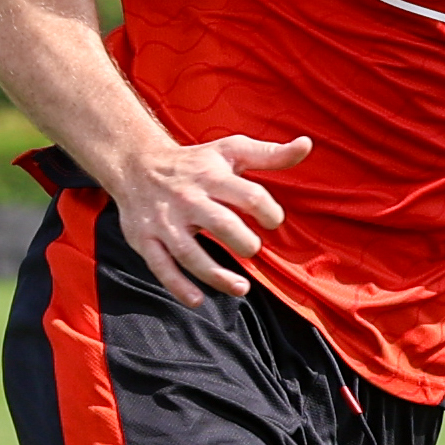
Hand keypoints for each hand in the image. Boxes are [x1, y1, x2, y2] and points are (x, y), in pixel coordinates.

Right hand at [106, 133, 310, 307]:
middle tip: (253, 249)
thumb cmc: (195, 162)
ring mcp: (165, 222)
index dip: (269, 211)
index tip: (273, 221)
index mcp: (211, 177)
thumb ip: (270, 154)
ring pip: (190, 253)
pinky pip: (161, 267)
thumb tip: (307, 144)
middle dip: (245, 243)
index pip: (249, 195)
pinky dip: (178, 286)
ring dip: (217, 276)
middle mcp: (188, 199)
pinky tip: (198, 300)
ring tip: (241, 288)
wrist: (136, 164)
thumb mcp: (231, 151)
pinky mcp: (145, 239)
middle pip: (222, 224)